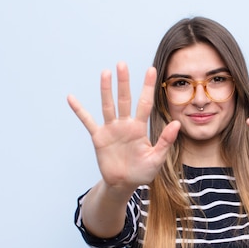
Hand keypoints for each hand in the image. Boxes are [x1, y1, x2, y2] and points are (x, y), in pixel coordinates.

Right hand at [67, 63, 180, 190]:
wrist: (123, 184)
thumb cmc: (142, 172)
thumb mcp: (157, 158)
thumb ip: (165, 141)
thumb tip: (177, 123)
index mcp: (140, 128)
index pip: (145, 103)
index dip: (147, 87)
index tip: (151, 70)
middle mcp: (125, 124)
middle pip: (124, 99)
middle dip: (124, 82)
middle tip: (122, 64)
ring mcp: (111, 129)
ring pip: (108, 105)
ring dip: (106, 90)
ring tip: (105, 73)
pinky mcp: (99, 137)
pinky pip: (88, 121)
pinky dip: (79, 110)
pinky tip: (71, 98)